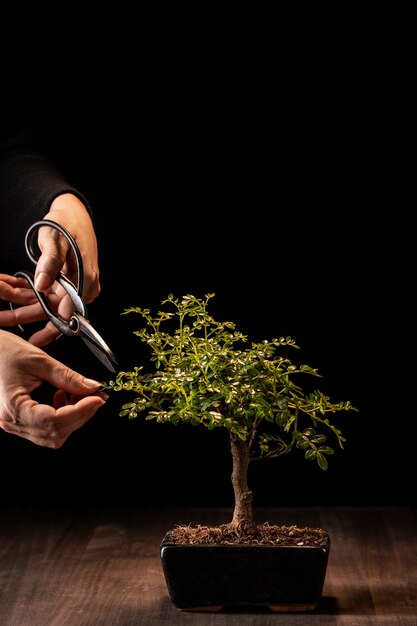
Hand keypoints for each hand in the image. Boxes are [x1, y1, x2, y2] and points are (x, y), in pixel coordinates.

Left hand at [0, 193, 99, 345]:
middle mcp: (80, 288)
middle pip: (50, 310)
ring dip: (16, 298)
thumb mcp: (57, 240)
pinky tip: (4, 284)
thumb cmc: (67, 224)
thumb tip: (41, 285)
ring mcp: (70, 287)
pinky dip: (21, 288)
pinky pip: (39, 292)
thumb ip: (49, 263)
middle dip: (21, 312)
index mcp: (85, 281)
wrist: (73, 214)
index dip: (49, 328)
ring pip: (41, 302)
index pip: (68, 312)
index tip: (32, 341)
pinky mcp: (60, 283)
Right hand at [0, 329, 107, 447]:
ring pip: (51, 435)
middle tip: (96, 395)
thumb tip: (93, 387)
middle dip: (81, 415)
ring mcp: (12, 424)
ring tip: (79, 394)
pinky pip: (43, 429)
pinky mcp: (16, 420)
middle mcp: (11, 422)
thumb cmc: (2, 351)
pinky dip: (60, 417)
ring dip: (72, 417)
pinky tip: (62, 396)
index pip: (55, 421)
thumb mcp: (38, 360)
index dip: (81, 411)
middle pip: (55, 433)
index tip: (98, 398)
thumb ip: (67, 376)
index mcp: (13, 407)